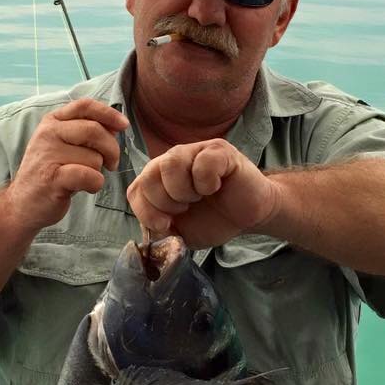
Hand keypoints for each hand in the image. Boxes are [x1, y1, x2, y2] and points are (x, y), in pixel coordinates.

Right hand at [6, 99, 128, 231]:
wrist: (22, 204)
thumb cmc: (50, 174)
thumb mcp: (63, 146)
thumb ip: (86, 133)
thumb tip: (116, 125)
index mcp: (52, 121)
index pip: (85, 106)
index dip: (109, 114)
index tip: (124, 126)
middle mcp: (48, 133)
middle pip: (95, 130)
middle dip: (111, 149)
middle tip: (111, 164)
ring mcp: (48, 155)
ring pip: (95, 157)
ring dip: (98, 171)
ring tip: (83, 178)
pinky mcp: (53, 178)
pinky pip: (90, 176)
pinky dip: (95, 185)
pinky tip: (84, 188)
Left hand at [127, 139, 277, 247]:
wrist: (249, 217)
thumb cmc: (214, 220)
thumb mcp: (181, 233)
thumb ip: (161, 231)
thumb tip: (148, 231)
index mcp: (159, 179)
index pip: (135, 190)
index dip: (146, 212)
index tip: (167, 225)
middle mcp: (173, 160)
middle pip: (148, 175)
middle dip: (165, 203)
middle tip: (186, 209)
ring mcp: (195, 151)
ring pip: (171, 163)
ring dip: (183, 191)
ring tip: (199, 197)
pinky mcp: (219, 151)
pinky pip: (202, 162)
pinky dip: (207, 183)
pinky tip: (216, 187)